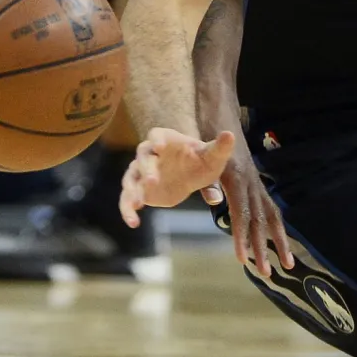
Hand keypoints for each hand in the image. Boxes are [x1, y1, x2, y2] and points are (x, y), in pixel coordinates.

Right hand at [119, 128, 234, 226]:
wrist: (190, 176)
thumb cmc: (200, 161)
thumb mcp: (212, 156)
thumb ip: (220, 147)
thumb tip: (229, 135)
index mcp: (165, 139)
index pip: (156, 135)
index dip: (156, 140)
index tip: (160, 147)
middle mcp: (149, 154)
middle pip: (142, 157)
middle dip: (146, 168)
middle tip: (153, 180)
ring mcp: (141, 172)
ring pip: (130, 178)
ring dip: (132, 189)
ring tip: (138, 203)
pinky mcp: (139, 191)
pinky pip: (127, 199)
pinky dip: (127, 209)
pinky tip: (133, 222)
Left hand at [200, 145, 293, 278]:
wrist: (221, 119)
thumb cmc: (208, 140)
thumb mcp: (203, 158)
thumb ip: (208, 181)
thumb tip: (215, 201)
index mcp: (236, 178)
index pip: (241, 213)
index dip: (242, 237)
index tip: (243, 259)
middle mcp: (251, 183)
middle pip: (260, 219)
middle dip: (264, 248)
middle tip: (266, 273)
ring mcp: (257, 184)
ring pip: (272, 215)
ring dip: (279, 241)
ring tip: (288, 265)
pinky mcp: (258, 185)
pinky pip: (270, 209)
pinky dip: (276, 228)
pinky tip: (280, 244)